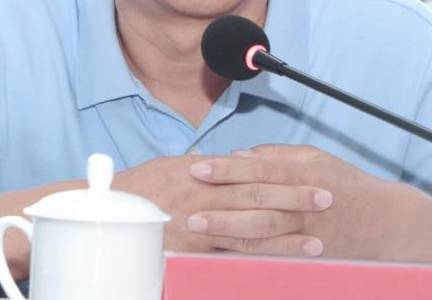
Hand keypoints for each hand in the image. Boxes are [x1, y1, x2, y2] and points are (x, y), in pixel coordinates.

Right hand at [112, 154, 332, 256]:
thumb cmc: (140, 189)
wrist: (104, 212)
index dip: (285, 177)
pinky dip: (256, 263)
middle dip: (295, 200)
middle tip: (327, 200)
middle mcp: (204, 196)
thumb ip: (208, 169)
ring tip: (316, 241)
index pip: (253, 173)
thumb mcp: (174, 168)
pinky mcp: (190, 252)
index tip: (313, 178)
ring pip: (249, 232)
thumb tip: (235, 165)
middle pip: (259, 198)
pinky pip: (228, 259)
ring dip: (285, 237)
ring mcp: (198, 227)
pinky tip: (278, 267)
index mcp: (203, 172)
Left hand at [188, 144, 419, 260]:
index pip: (259, 170)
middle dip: (219, 204)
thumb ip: (277, 155)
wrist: (387, 223)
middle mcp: (305, 202)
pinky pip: (273, 256)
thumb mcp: (317, 158)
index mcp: (305, 174)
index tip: (197, 168)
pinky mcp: (310, 255)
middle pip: (256, 203)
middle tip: (187, 206)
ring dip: (227, 231)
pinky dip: (248, 256)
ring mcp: (308, 231)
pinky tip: (224, 255)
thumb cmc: (347, 185)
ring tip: (198, 229)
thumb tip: (240, 155)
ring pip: (262, 233)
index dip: (227, 170)